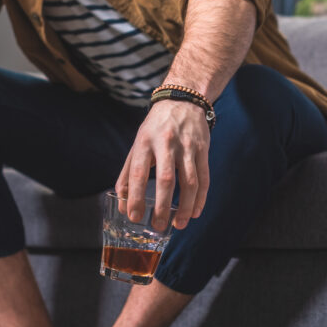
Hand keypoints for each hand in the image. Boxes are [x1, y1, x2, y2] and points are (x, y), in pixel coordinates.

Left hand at [115, 101, 210, 231]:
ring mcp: (187, 146)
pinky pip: (204, 178)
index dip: (135, 197)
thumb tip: (123, 204)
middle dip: (162, 206)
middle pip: (166, 179)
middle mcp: (166, 143)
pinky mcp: (203, 149)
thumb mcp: (137, 145)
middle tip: (158, 226)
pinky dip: (200, 198)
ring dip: (185, 206)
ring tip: (179, 224)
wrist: (182, 100)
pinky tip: (195, 212)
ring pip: (189, 181)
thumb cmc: (155, 127)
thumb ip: (127, 174)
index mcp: (144, 142)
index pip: (138, 174)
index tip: (134, 217)